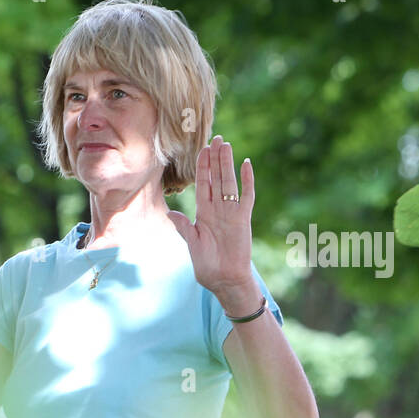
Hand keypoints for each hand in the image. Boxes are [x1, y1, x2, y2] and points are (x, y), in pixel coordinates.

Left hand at [167, 135, 254, 297]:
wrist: (226, 280)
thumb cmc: (208, 266)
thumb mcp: (192, 245)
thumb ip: (184, 228)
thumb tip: (171, 212)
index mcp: (203, 214)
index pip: (202, 184)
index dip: (202, 166)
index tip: (202, 149)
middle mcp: (217, 209)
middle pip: (217, 178)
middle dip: (216, 158)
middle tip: (217, 137)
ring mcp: (231, 213)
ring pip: (229, 182)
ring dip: (228, 164)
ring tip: (227, 145)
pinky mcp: (243, 219)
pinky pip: (247, 196)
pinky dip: (247, 181)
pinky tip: (247, 165)